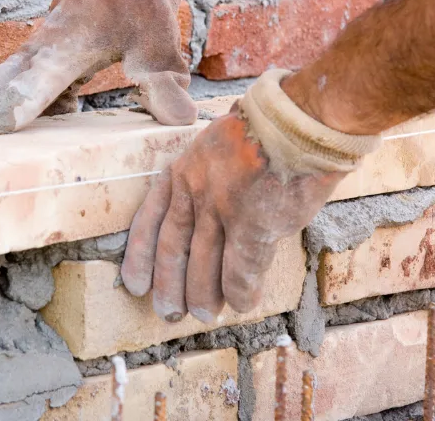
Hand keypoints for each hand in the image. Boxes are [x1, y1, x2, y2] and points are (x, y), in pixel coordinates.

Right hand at [0, 0, 196, 133]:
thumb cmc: (141, 4)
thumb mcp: (161, 45)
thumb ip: (165, 84)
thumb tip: (180, 120)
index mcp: (74, 40)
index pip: (41, 78)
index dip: (18, 104)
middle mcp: (49, 42)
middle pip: (9, 78)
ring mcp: (42, 45)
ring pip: (10, 76)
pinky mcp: (45, 52)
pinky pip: (24, 78)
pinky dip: (17, 99)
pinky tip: (27, 129)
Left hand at [120, 106, 345, 322]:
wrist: (299, 119)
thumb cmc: (268, 127)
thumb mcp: (219, 145)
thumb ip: (210, 179)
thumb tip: (214, 214)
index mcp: (183, 170)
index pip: (150, 219)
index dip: (141, 256)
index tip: (135, 284)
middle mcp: (194, 191)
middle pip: (173, 248)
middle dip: (169, 285)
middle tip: (168, 312)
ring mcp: (221, 210)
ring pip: (203, 265)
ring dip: (204, 294)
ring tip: (205, 315)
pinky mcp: (253, 226)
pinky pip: (240, 270)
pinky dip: (241, 291)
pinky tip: (243, 304)